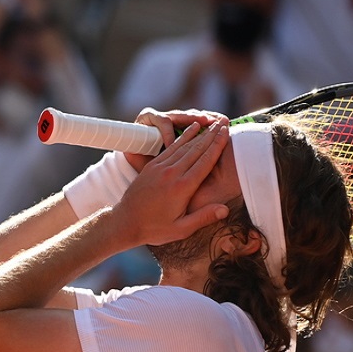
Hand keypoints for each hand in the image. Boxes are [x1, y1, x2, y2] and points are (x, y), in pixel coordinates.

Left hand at [114, 121, 229, 246]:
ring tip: (210, 123)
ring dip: (198, 133)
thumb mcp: (180, 229)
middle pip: (196, 149)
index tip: (226, 133)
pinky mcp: (151, 166)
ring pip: (183, 146)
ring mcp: (160, 168)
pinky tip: (189, 131)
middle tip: (223, 122)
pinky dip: (182, 138)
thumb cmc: (154, 229)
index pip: (205, 162)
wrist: (125, 222)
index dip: (217, 145)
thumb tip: (226, 210)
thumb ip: (203, 217)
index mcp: (182, 188)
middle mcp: (171, 174)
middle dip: (211, 135)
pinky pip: (170, 148)